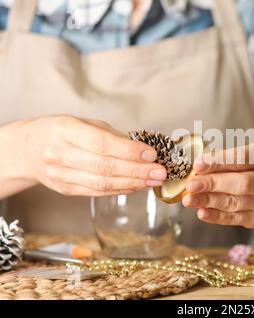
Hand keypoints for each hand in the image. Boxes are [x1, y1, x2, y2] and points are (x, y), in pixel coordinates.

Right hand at [17, 116, 165, 196]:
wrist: (28, 149)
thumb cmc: (61, 131)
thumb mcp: (84, 123)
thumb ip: (112, 136)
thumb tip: (144, 151)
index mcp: (64, 130)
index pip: (101, 144)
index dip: (129, 151)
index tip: (151, 154)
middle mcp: (59, 154)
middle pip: (104, 167)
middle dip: (137, 171)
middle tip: (160, 171)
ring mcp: (60, 175)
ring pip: (102, 183)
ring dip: (133, 183)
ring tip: (154, 180)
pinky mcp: (66, 190)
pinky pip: (98, 192)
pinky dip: (121, 189)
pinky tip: (137, 186)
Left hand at [182, 143, 253, 235]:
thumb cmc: (252, 168)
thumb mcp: (245, 157)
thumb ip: (224, 160)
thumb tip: (196, 169)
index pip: (244, 158)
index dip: (221, 161)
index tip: (198, 164)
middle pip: (241, 183)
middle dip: (213, 184)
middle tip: (191, 185)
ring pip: (234, 202)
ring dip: (208, 201)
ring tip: (188, 199)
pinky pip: (233, 218)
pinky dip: (215, 216)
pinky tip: (201, 212)